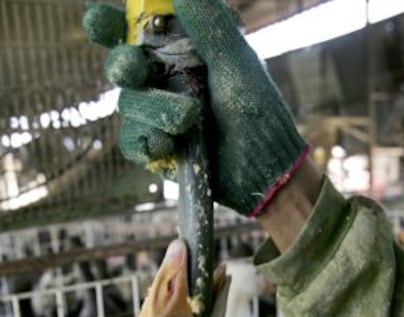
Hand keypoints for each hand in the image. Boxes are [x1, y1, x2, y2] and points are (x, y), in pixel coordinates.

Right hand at [83, 0, 307, 216]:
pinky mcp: (157, 149)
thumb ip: (210, 26)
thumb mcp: (237, 63)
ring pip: (128, 104)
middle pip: (121, 65)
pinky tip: (167, 145)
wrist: (263, 166)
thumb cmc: (256, 110)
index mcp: (179, 51)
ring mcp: (157, 116)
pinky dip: (146, 142)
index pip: (133, 29)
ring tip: (191, 120)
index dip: (108, 24)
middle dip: (123, 64)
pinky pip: (132, 142)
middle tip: (136, 67)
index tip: (98, 21)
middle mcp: (162, 80)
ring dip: (156, 109)